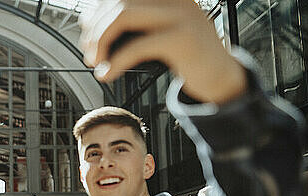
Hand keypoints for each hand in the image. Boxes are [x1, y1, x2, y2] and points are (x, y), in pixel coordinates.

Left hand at [79, 0, 245, 102]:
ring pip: (122, 15)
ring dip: (100, 40)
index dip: (95, 11)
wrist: (220, 76)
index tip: (87, 33)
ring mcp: (179, 14)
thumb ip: (131, 25)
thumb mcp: (155, 33)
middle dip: (94, 28)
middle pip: (117, 1)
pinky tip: (107, 74)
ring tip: (95, 62)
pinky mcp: (182, 39)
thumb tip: (90, 25)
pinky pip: (138, 45)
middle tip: (89, 53)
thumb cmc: (184, 55)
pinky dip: (115, 62)